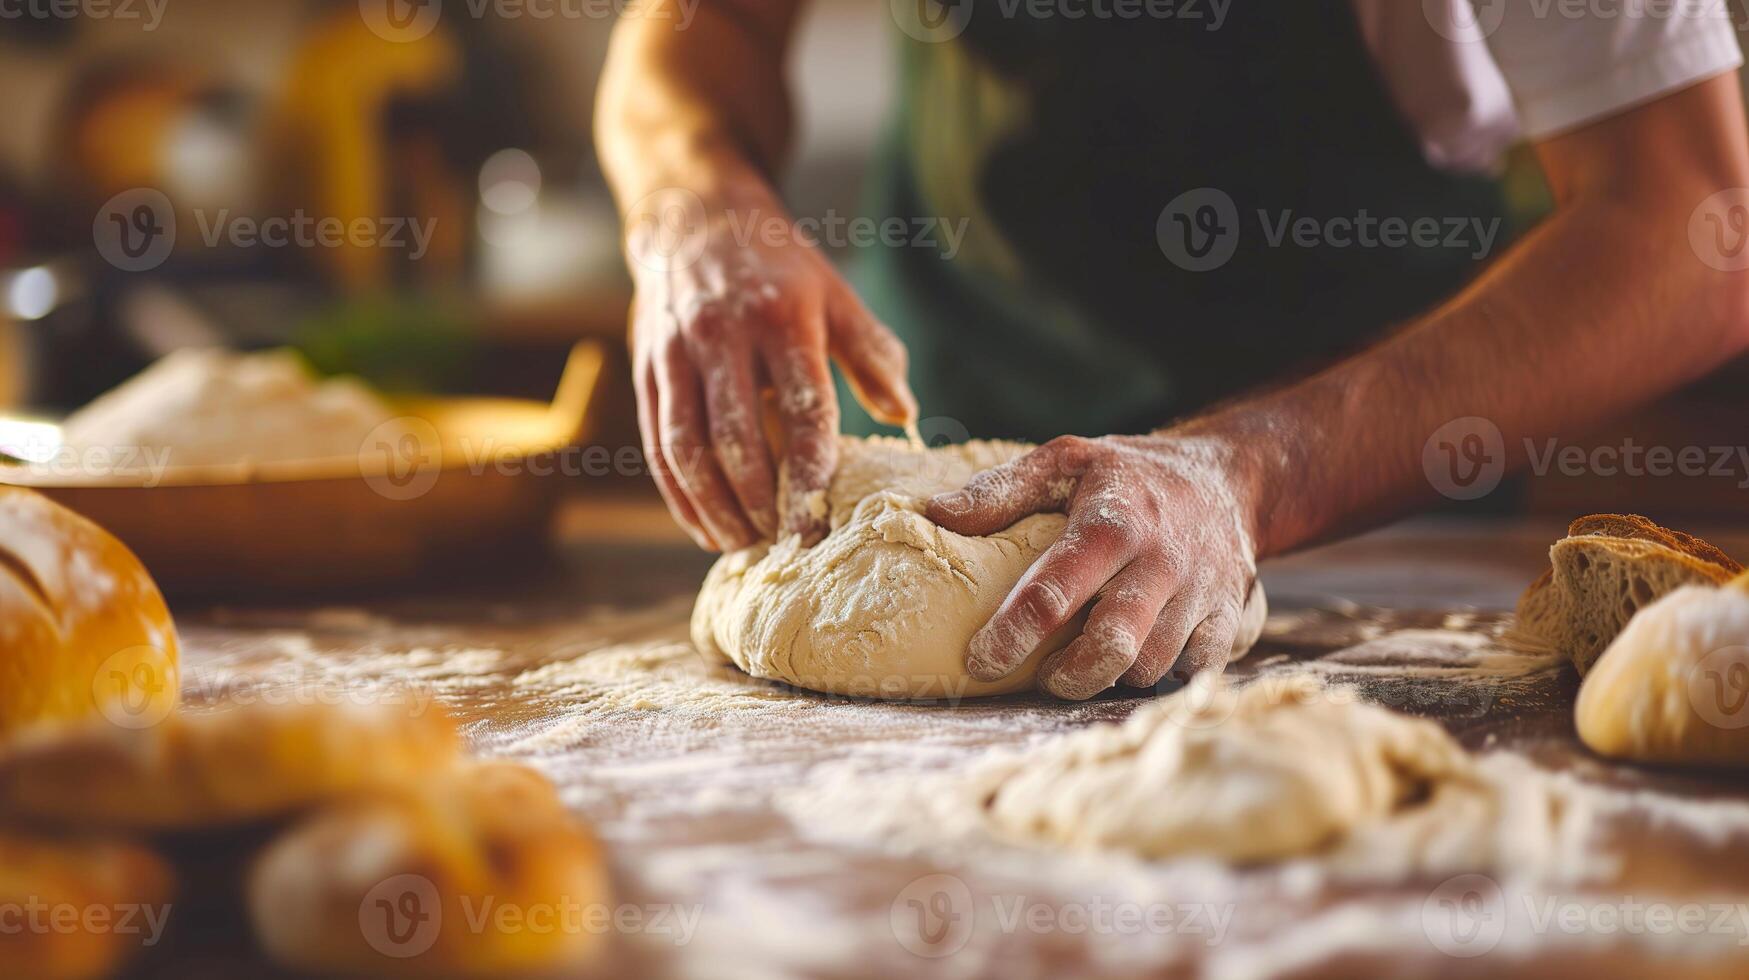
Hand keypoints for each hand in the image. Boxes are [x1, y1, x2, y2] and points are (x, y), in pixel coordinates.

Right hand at [626, 185, 915, 549]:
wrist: (695, 219)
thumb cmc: (780, 270)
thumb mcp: (835, 296)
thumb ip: (872, 354)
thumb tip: (904, 415)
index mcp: (780, 319)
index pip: (799, 408)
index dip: (808, 472)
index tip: (817, 525)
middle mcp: (721, 336)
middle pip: (735, 437)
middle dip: (759, 501)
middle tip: (782, 544)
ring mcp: (675, 354)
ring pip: (686, 448)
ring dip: (714, 506)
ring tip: (743, 544)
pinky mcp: (647, 369)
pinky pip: (656, 444)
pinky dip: (678, 494)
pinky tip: (703, 526)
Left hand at [926, 434, 1262, 699]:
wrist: (1226, 476)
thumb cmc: (1127, 475)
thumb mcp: (1063, 460)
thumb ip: (1000, 490)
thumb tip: (936, 515)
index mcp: (1111, 523)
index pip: (1055, 589)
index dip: (1013, 634)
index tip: (980, 660)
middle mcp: (1159, 561)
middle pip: (1113, 644)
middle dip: (1069, 677)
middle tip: (1042, 678)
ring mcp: (1199, 592)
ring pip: (1152, 664)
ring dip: (1111, 677)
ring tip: (1083, 665)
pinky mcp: (1229, 615)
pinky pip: (1196, 669)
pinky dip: (1164, 677)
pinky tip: (1135, 662)